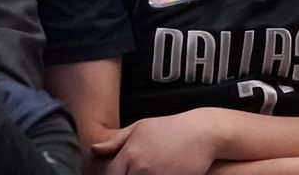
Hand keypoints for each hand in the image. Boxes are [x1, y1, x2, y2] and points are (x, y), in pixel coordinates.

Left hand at [93, 111, 216, 174]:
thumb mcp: (142, 127)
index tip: (123, 172)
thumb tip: (94, 150)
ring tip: (151, 171)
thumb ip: (116, 141)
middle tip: (140, 171)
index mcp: (129, 154)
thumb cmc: (172, 128)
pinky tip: (163, 172)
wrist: (204, 131)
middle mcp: (140, 168)